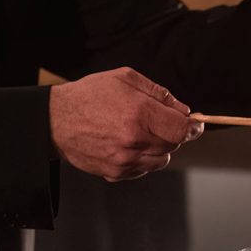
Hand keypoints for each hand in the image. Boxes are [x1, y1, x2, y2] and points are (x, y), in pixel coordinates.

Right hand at [48, 67, 203, 180]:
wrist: (57, 120)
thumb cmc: (90, 95)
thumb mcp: (126, 78)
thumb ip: (160, 93)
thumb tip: (183, 110)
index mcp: (140, 113)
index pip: (182, 129)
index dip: (192, 126)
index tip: (193, 124)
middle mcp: (134, 140)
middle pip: (174, 144)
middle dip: (171, 132)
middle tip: (157, 121)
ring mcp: (125, 160)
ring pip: (162, 159)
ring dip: (159, 147)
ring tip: (139, 132)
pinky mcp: (116, 173)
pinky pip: (144, 169)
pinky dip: (142, 158)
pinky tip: (127, 144)